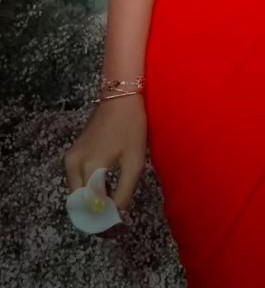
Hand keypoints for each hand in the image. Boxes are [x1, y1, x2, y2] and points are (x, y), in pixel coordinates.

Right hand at [64, 94, 146, 211]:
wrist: (119, 97)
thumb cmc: (130, 127)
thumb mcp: (134, 161)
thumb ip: (124, 192)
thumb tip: (116, 215)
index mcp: (89, 168)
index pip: (90, 207)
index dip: (102, 221)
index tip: (116, 227)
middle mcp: (73, 166)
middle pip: (80, 202)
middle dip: (96, 213)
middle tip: (115, 216)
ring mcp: (70, 160)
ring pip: (77, 193)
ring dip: (92, 201)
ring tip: (114, 201)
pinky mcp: (71, 155)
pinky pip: (77, 181)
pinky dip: (89, 189)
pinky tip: (107, 188)